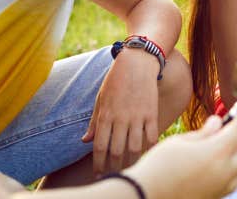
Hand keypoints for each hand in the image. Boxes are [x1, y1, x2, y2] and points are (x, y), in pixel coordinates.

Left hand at [83, 49, 160, 174]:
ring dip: (131, 161)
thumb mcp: (100, 100)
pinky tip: (145, 153)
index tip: (99, 173)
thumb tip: (85, 141)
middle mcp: (121, 118)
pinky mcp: (151, 113)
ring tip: (128, 167)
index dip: (98, 164)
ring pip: (134, 148)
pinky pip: (151, 137)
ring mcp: (137, 116)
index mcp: (105, 116)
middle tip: (113, 173)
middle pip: (116, 152)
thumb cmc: (115, 81)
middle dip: (113, 167)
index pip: (100, 147)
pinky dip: (149, 148)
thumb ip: (94, 122)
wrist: (137, 63)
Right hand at [126, 113, 236, 198]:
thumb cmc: (159, 166)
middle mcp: (225, 171)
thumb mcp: (180, 141)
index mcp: (217, 151)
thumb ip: (204, 132)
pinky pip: (229, 184)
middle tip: (221, 132)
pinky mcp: (215, 198)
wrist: (146, 195)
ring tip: (213, 153)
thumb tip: (218, 122)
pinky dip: (226, 174)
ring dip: (233, 159)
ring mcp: (221, 187)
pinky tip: (208, 169)